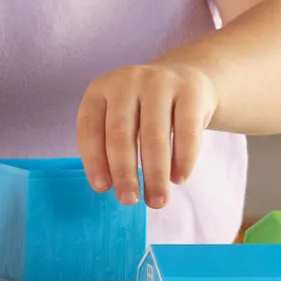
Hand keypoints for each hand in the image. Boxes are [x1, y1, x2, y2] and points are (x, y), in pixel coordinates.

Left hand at [76, 63, 217, 209]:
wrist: (186, 79)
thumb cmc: (145, 109)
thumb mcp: (120, 117)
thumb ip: (111, 145)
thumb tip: (109, 186)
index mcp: (100, 89)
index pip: (90, 126)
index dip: (93, 159)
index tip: (101, 188)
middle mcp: (126, 81)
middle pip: (120, 132)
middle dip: (123, 171)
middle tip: (129, 200)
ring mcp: (159, 82)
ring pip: (153, 135)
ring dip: (155, 173)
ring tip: (157, 200)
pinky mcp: (190, 91)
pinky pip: (186, 131)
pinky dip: (183, 160)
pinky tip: (179, 179)